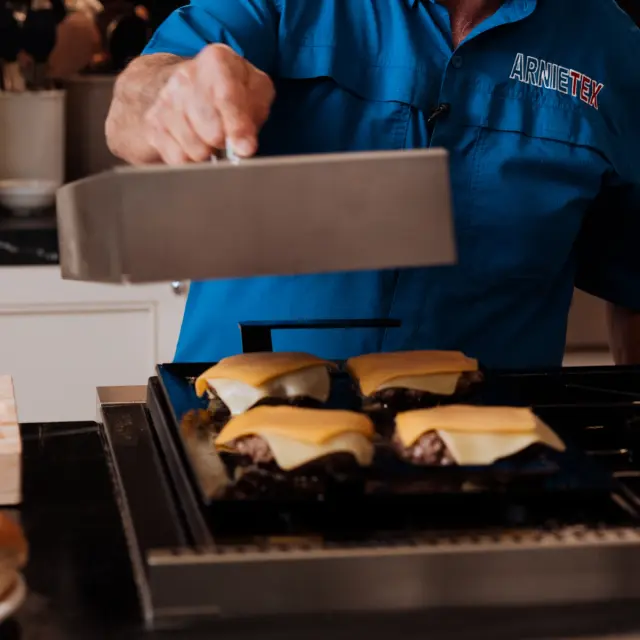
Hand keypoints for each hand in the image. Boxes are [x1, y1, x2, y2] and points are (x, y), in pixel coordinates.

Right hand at [144, 44, 274, 163]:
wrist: (191, 85)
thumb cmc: (231, 90)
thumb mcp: (256, 90)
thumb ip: (255, 113)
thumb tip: (244, 147)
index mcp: (217, 62)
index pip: (226, 98)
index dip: (237, 128)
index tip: (245, 149)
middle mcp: (186, 77)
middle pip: (209, 130)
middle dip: (224, 142)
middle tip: (228, 138)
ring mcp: (166, 100)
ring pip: (194, 149)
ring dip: (209, 153)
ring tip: (211, 140)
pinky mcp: (154, 124)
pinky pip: (178, 158)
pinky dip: (192, 161)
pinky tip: (196, 146)